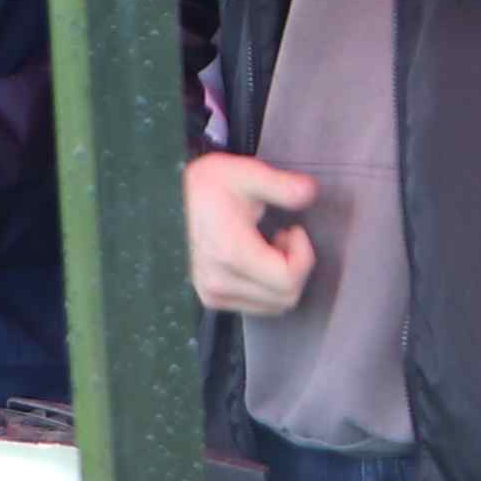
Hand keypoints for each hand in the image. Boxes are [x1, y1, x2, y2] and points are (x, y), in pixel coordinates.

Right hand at [183, 151, 318, 313]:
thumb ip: (282, 185)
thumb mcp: (247, 173)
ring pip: (275, 306)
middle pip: (286, 296)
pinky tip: (259, 260)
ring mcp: (213, 293)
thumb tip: (310, 191)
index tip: (294, 230)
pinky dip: (269, 288)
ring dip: (284, 278)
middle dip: (296, 266)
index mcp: (229, 253)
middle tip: (284, 236)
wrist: (170, 198)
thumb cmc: (210, 184)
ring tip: (270, 247)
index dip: (304, 255)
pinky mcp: (212, 298)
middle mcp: (219, 281)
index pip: (287, 280)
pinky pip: (259, 306)